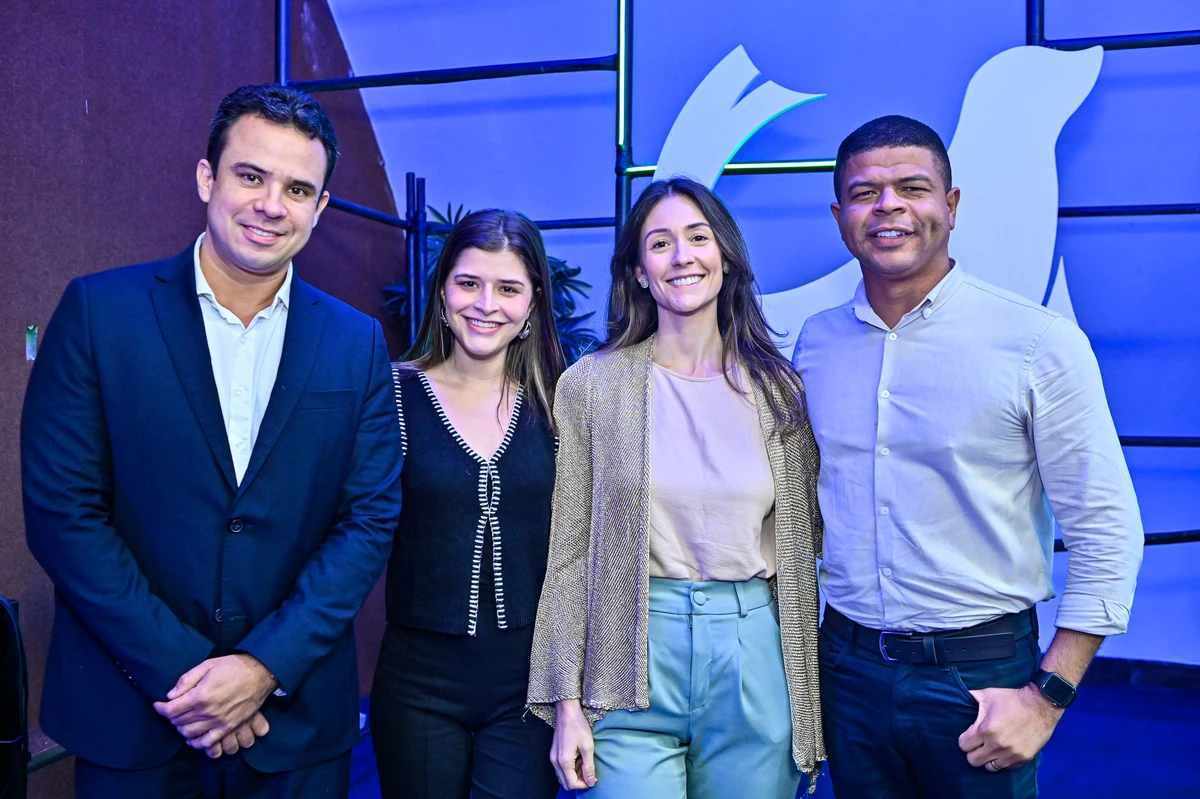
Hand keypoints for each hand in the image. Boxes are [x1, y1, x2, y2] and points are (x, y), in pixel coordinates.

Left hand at [153, 654, 277, 749]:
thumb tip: (170, 695)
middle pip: (179, 723)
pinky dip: (197, 743)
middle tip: (172, 710)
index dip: (160, 708)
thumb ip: (187, 680)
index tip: (158, 705)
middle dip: (171, 717)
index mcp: (200, 696)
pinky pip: (208, 742)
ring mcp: (218, 722)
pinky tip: (193, 737)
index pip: (171, 710)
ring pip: (190, 734)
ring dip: (181, 729)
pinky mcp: (228, 727)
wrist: (259, 674)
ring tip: (182, 721)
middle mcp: (207, 712)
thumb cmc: (233, 667)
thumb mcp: (207, 666)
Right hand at [551, 699, 596, 789]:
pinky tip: (578, 759)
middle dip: (578, 781)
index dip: (584, 785)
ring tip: (584, 763)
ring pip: (562, 776)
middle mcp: (555, 762)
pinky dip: (569, 769)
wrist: (567, 711)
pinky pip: (560, 768)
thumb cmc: (578, 726)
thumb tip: (591, 782)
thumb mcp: (588, 747)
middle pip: (565, 783)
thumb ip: (589, 766)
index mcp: (563, 761)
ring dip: (574, 775)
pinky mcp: (553, 753)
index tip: (594, 778)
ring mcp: (552, 758)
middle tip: (589, 772)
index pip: (572, 784)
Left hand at [958, 684, 1063, 770]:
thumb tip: (958, 696)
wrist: (1041, 706)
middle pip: (973, 760)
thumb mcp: (988, 694)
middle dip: (973, 751)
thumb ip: (971, 698)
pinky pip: (1005, 767)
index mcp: (985, 730)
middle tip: (979, 743)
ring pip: (989, 767)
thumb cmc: (1012, 699)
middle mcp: (996, 745)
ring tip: (991, 748)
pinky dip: (1002, 761)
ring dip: (988, 758)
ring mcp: (1010, 754)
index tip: (970, 734)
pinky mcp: (1022, 759)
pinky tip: (1004, 750)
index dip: (965, 739)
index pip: (963, 745)